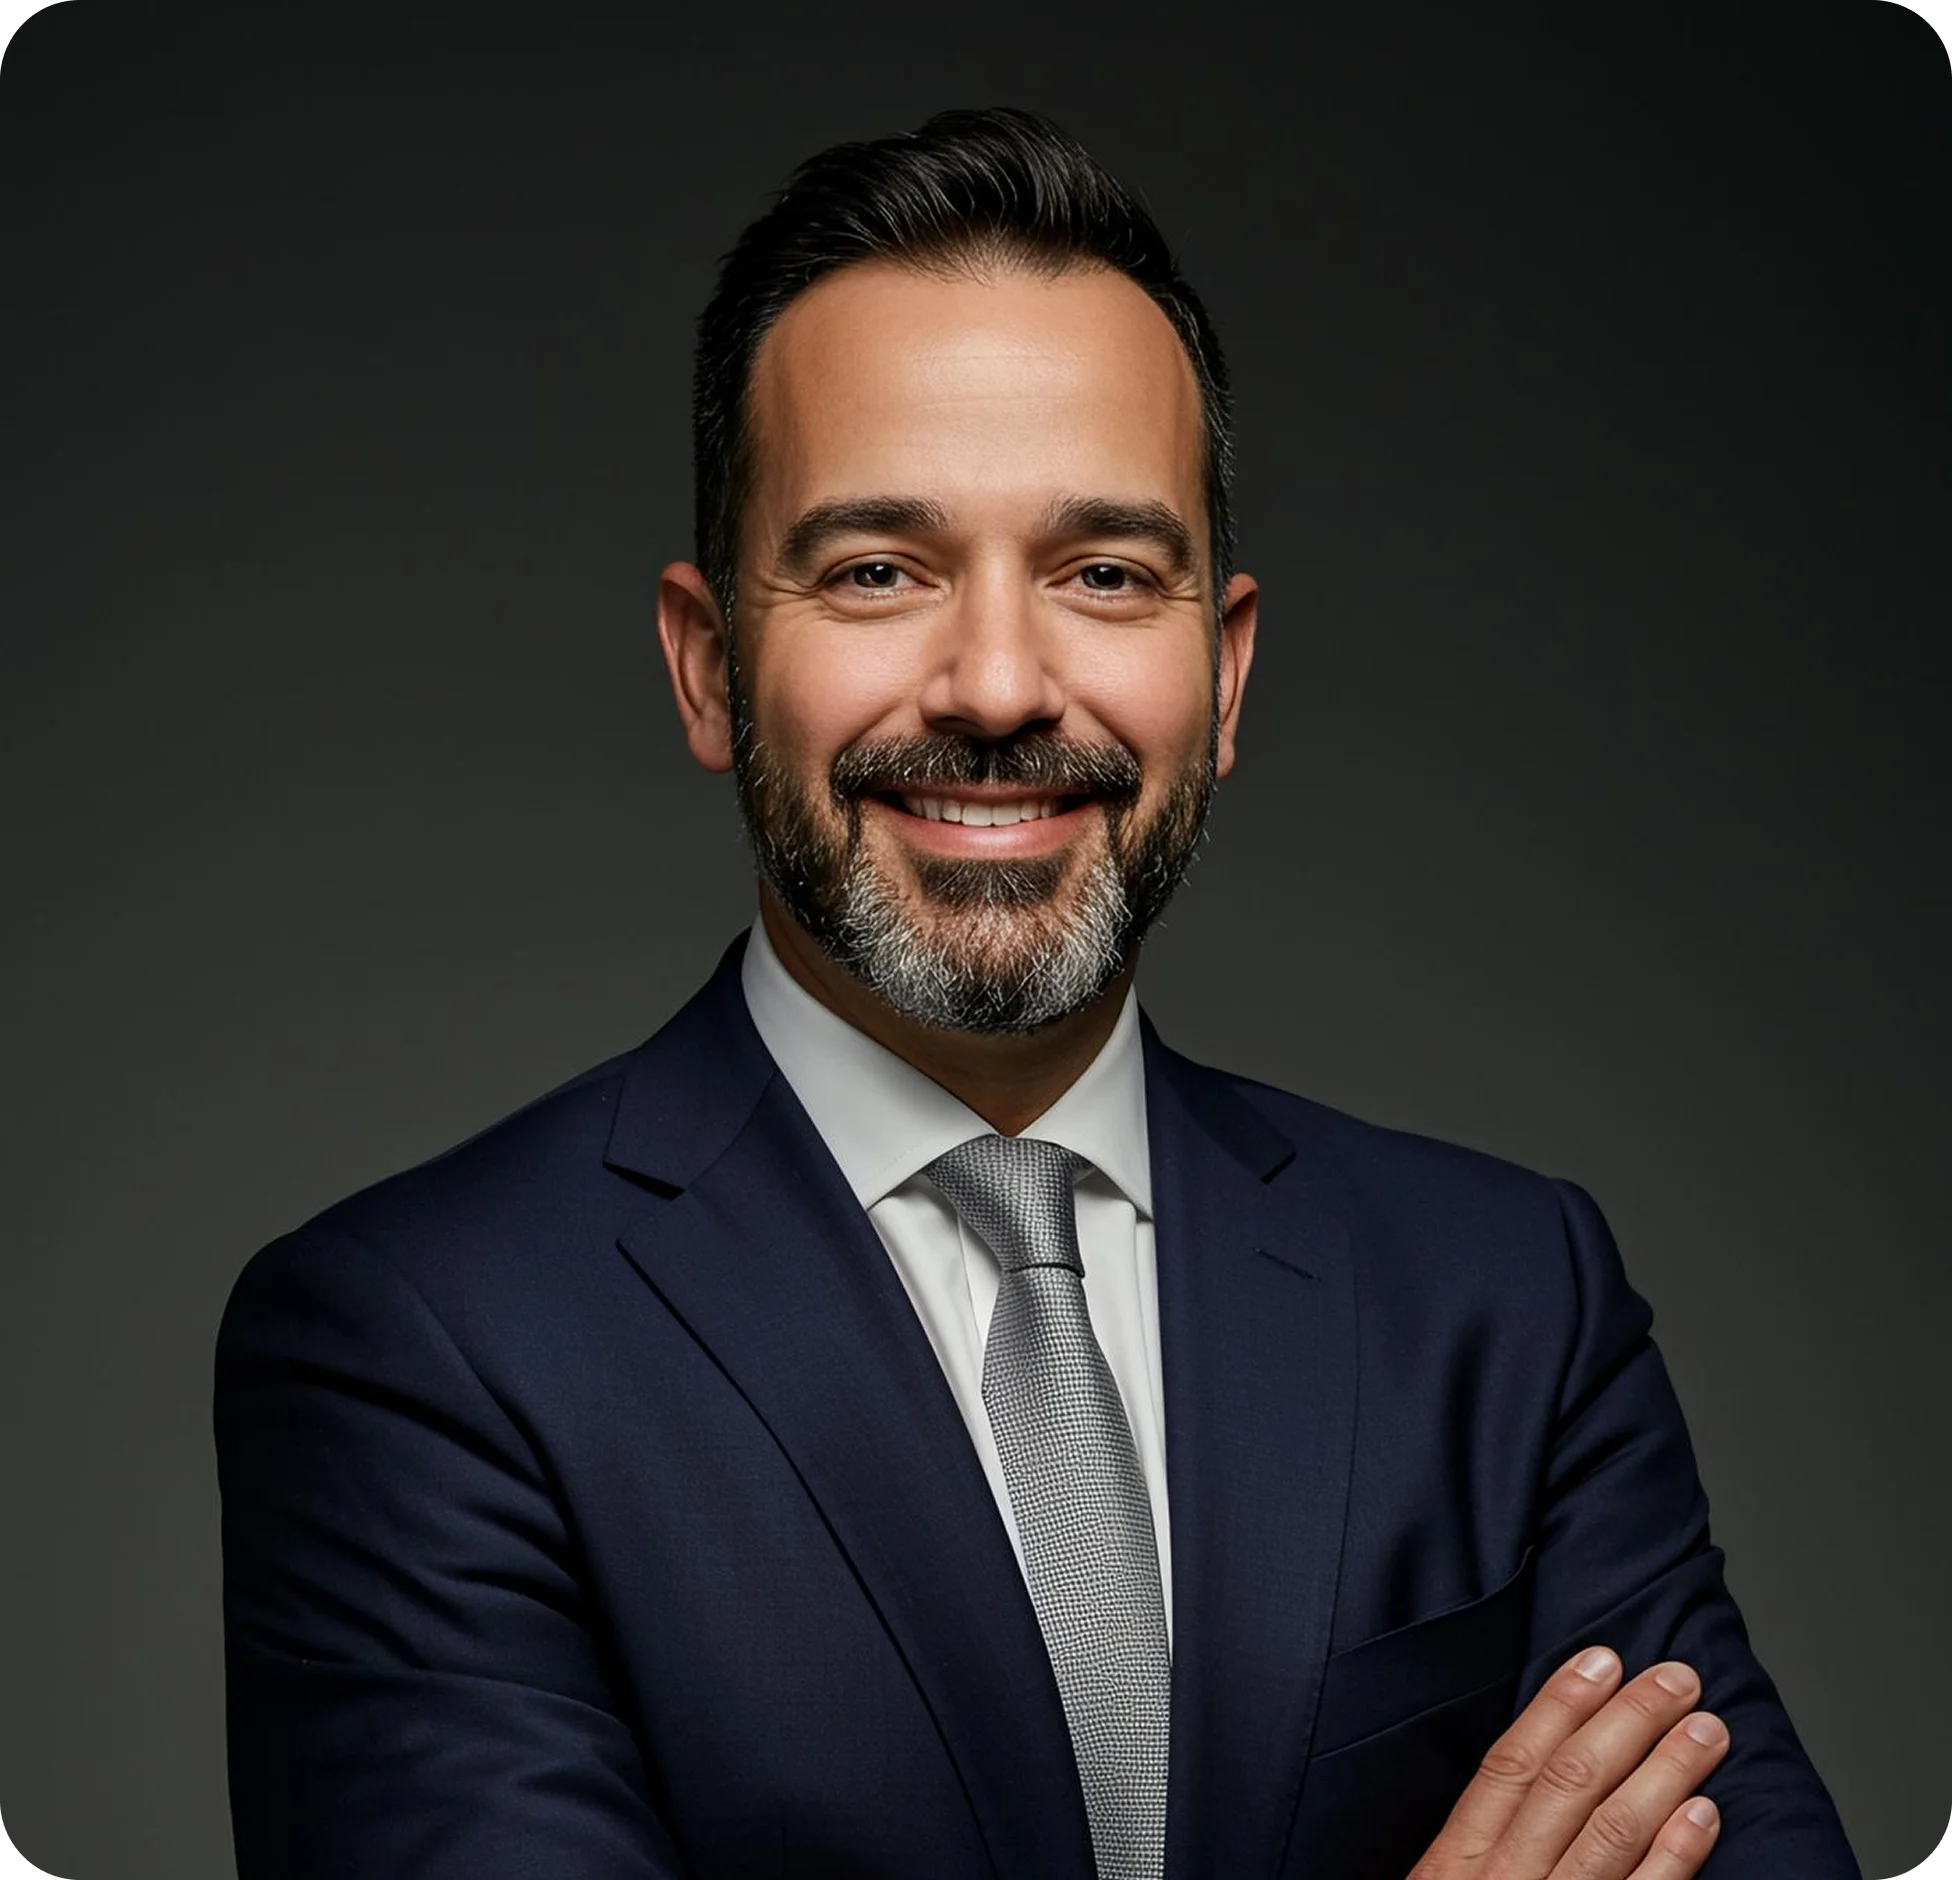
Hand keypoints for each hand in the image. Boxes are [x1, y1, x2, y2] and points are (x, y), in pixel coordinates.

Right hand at [1409, 1648, 1728, 1877]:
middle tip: (1676, 1678)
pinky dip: (1675, 1857)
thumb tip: (1536, 1767)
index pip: (1512, 1764)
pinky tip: (1705, 1815)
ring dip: (1665, 1773)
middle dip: (1626, 1721)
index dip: (1559, 1706)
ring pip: (1610, 1833)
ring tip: (1706, 1730)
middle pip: (1568, 1785)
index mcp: (1455, 1862)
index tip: (1601, 1658)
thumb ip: (1483, 1839)